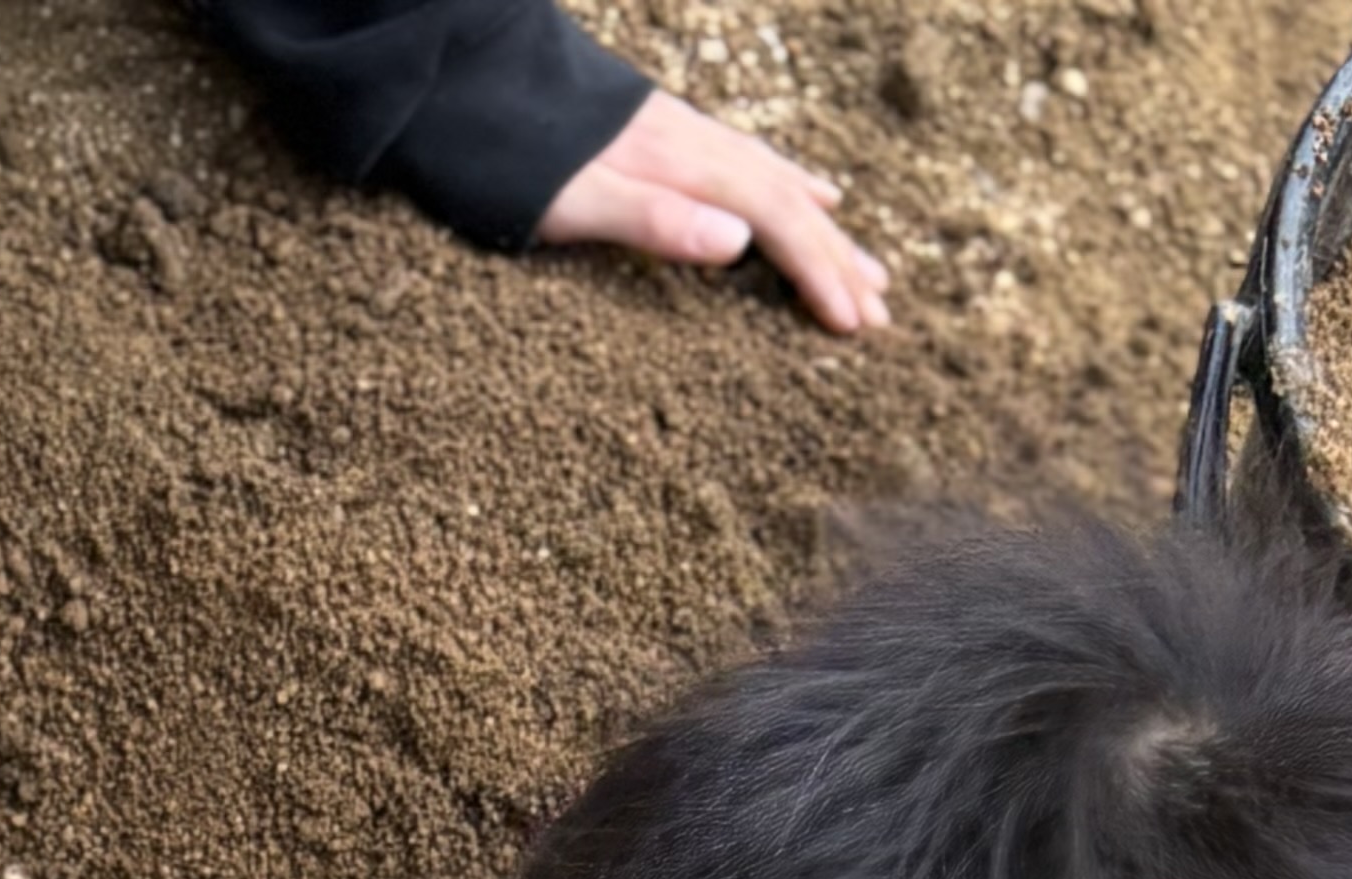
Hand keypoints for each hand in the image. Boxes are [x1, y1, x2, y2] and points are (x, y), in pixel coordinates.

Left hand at [534, 93, 890, 328]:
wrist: (469, 80)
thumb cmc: (513, 157)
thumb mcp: (577, 201)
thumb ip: (655, 220)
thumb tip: (738, 241)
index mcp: (683, 166)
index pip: (773, 221)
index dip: (816, 272)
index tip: (852, 325)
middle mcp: (695, 145)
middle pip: (786, 202)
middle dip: (836, 258)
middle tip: (882, 315)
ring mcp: (685, 135)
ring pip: (777, 181)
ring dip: (824, 229)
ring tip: (867, 266)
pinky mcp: (669, 133)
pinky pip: (753, 161)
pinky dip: (791, 183)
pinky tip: (810, 190)